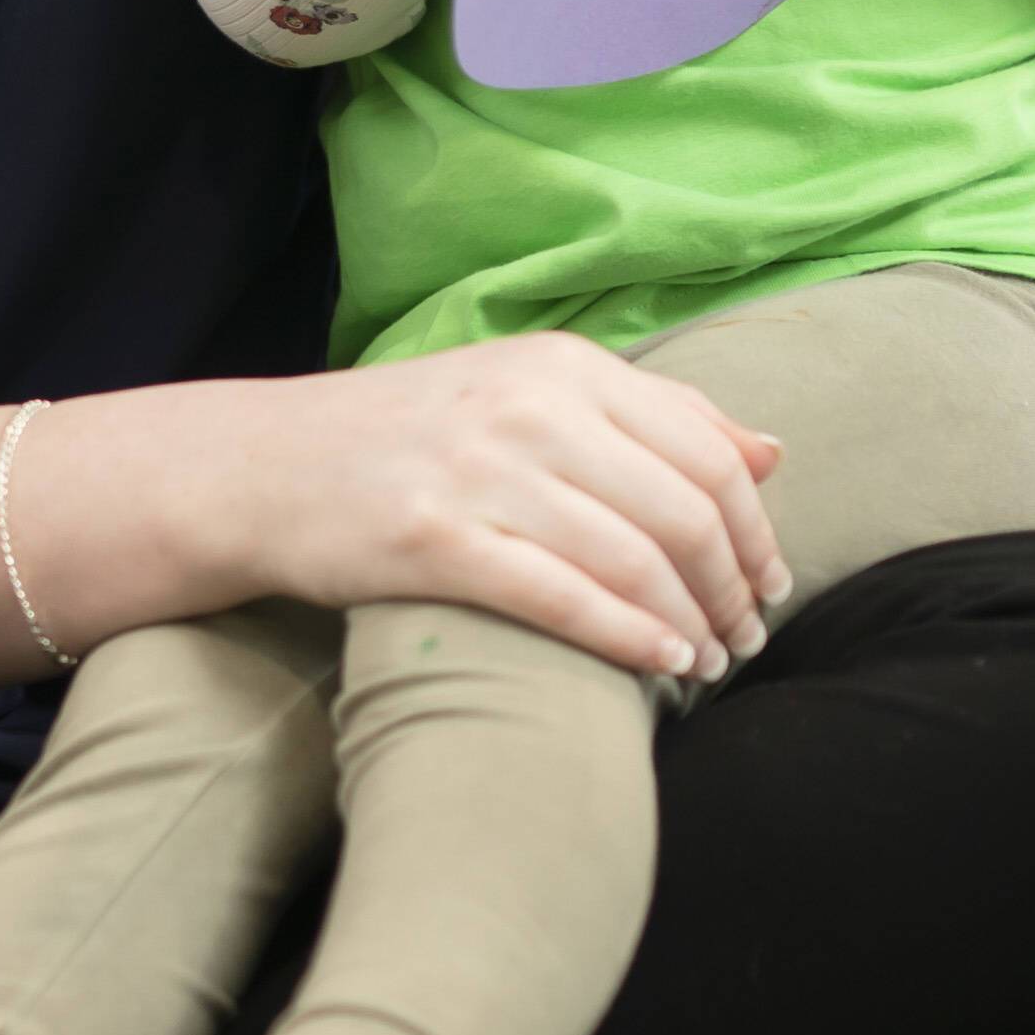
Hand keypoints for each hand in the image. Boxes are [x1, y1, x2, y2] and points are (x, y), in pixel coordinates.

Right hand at [245, 334, 790, 681]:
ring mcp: (481, 473)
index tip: (771, 583)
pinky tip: (662, 668)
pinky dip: (629, 639)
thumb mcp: (529, 393)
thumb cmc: (410, 437)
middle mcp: (530, 409)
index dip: (755, 530)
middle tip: (748, 638)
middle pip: (682, 510)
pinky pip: (563, 598)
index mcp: (562, 366)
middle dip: (732, 588)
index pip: (705, 451)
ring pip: (633, 559)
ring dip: (691, 624)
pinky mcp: (435, 542)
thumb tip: (770, 453)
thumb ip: (651, 416)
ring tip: (711, 664)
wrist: (264, 467)